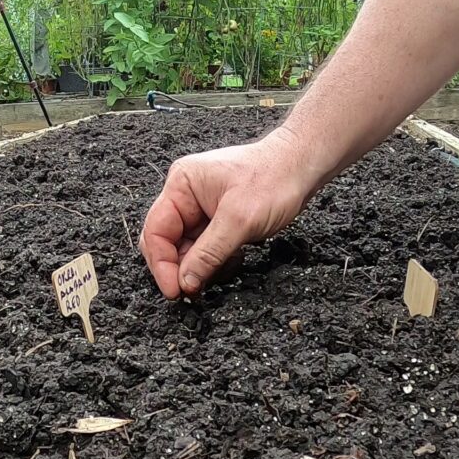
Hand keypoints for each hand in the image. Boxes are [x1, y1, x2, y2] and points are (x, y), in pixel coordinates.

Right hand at [139, 129, 317, 298]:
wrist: (302, 167)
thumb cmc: (274, 179)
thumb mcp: (239, 220)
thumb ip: (208, 254)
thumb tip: (184, 283)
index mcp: (181, 185)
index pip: (156, 231)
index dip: (161, 264)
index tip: (174, 291)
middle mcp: (185, 195)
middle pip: (167, 242)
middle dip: (180, 268)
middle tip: (194, 291)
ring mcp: (201, 208)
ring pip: (188, 249)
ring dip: (202, 266)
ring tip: (225, 268)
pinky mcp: (217, 219)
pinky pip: (206, 248)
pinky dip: (216, 261)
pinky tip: (235, 259)